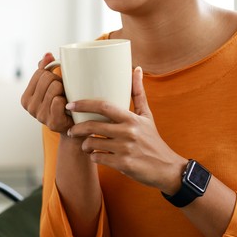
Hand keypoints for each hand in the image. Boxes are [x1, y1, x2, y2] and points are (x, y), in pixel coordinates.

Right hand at [21, 53, 73, 132]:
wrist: (74, 127)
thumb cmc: (63, 103)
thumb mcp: (51, 86)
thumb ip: (46, 69)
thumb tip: (48, 54)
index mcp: (26, 97)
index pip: (40, 72)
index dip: (53, 74)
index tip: (57, 84)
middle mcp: (29, 107)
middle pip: (47, 78)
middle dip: (58, 81)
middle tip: (63, 92)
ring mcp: (39, 116)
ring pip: (54, 87)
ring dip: (64, 91)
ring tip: (66, 100)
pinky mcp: (51, 122)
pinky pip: (58, 101)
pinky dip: (66, 101)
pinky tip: (68, 108)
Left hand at [66, 66, 185, 192]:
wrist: (166, 168)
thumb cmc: (152, 140)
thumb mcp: (147, 116)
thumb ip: (138, 93)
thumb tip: (137, 69)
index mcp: (132, 118)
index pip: (103, 106)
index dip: (83, 104)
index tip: (70, 105)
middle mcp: (128, 132)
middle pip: (92, 126)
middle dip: (77, 128)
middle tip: (72, 131)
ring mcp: (125, 149)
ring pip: (91, 143)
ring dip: (85, 145)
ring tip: (86, 145)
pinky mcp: (123, 164)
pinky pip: (97, 158)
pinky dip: (94, 157)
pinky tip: (96, 155)